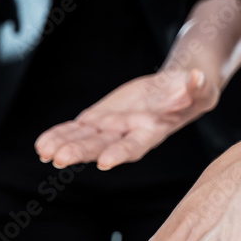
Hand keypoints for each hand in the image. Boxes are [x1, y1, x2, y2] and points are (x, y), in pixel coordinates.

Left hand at [35, 68, 219, 170]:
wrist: (175, 90)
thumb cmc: (192, 91)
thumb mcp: (199, 88)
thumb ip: (196, 88)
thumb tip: (198, 78)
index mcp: (152, 131)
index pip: (135, 145)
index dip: (120, 153)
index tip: (105, 163)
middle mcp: (127, 135)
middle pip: (101, 146)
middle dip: (81, 152)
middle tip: (59, 159)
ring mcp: (110, 130)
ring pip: (83, 140)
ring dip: (63, 146)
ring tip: (44, 152)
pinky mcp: (98, 121)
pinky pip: (75, 130)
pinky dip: (59, 136)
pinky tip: (41, 145)